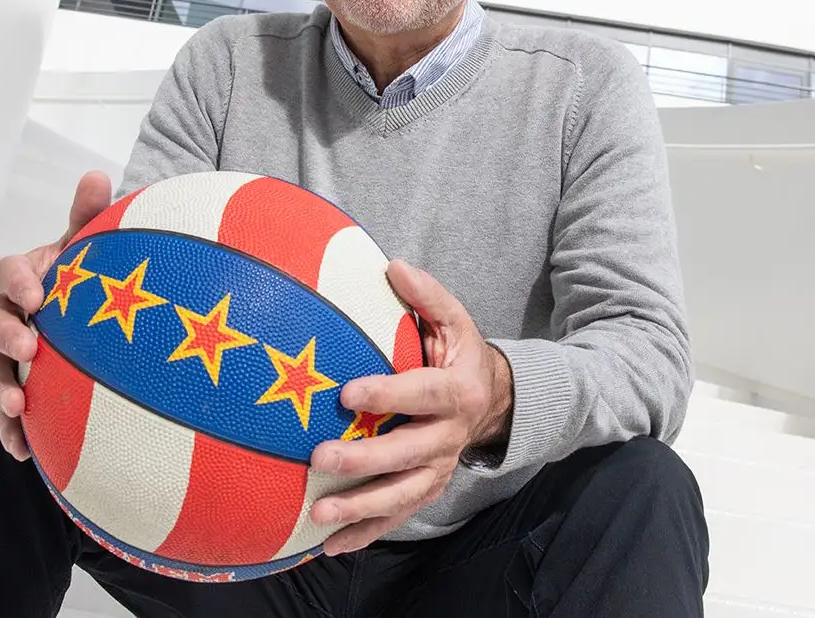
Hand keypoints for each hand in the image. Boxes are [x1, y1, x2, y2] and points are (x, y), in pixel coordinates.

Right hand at [0, 170, 111, 459]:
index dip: (16, 282)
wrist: (96, 318)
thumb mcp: (92, 246)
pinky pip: (9, 413)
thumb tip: (96, 173)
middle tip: (29, 346)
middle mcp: (10, 316)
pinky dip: (12, 431)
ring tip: (18, 405)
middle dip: (6, 335)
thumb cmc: (89, 276)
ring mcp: (12, 356)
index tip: (37, 293)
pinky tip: (25, 452)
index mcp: (24, 278)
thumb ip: (90, 215)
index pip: (6, 274)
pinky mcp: (22, 390)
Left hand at [307, 260, 513, 554]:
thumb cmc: (460, 354)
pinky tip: (331, 547)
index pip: (422, 394)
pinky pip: (398, 516)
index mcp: (456, 390)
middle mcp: (450, 435)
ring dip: (361, 508)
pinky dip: (367, 534)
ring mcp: (439, 468)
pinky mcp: (428, 489)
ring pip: (402, 495)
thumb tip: (393, 266)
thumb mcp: (455, 319)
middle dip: (365, 461)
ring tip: (320, 516)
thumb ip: (427, 296)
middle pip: (408, 454)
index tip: (346, 393)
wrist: (494, 400)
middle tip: (320, 458)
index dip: (386, 394)